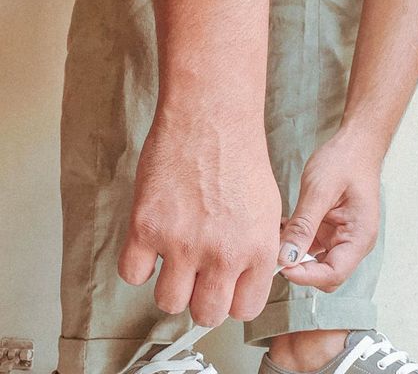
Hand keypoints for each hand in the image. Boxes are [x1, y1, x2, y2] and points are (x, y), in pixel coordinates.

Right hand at [118, 113, 281, 326]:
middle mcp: (223, 254)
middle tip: (198, 278)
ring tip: (174, 257)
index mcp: (258, 251)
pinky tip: (150, 243)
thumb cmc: (240, 157)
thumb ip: (259, 250)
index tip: (224, 289)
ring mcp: (183, 243)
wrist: (211, 120)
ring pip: (168, 302)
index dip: (232, 300)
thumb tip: (247, 280)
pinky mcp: (146, 227)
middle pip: (206, 314)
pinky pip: (132, 274)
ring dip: (170, 285)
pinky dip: (139, 264)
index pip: (245, 309)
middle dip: (201, 300)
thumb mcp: (268, 209)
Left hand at [278, 129, 382, 292]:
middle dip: (298, 268)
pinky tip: (281, 226)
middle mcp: (353, 243)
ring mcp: (341, 238)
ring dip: (293, 254)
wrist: (356, 143)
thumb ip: (303, 226)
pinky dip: (294, 241)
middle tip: (273, 252)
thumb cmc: (345, 161)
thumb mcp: (320, 191)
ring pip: (314, 262)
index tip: (280, 265)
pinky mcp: (330, 231)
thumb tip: (286, 258)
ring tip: (274, 235)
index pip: (333, 274)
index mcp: (359, 237)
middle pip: (324, 275)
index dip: (305, 276)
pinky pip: (310, 246)